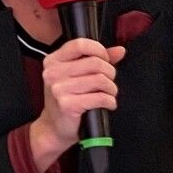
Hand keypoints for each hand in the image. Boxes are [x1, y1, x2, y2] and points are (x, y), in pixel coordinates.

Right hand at [27, 40, 124, 170]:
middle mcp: (52, 73)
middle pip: (95, 62)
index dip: (99, 50)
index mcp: (53, 61)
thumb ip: (97, 59)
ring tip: (109, 94)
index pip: (80, 44)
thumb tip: (120, 50)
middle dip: (109, 73)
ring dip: (111, 89)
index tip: (105, 60)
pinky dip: (110, 101)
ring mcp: (58, 89)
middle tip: (109, 83)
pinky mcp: (67, 105)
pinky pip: (100, 97)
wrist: (54, 127)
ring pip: (100, 79)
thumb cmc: (67, 99)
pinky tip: (108, 104)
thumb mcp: (77, 75)